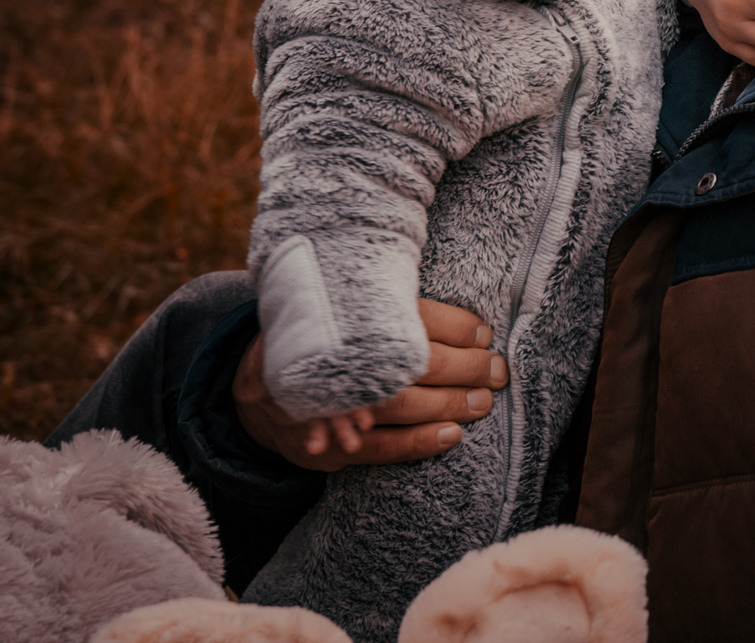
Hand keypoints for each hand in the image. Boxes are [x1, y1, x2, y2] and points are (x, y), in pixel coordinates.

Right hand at [234, 297, 507, 471]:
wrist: (257, 387)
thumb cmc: (326, 342)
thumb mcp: (350, 311)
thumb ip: (395, 308)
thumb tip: (468, 321)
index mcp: (346, 319)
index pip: (412, 319)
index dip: (455, 327)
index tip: (485, 332)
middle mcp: (336, 362)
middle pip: (413, 364)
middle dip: (464, 369)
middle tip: (496, 370)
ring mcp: (329, 408)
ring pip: (402, 406)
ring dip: (450, 405)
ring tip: (484, 401)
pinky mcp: (326, 447)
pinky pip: (381, 447)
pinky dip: (420, 442)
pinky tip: (452, 434)